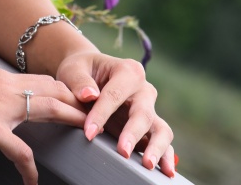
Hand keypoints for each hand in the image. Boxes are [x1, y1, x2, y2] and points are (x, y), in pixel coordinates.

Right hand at [0, 61, 86, 184]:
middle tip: (99, 116)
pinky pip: (18, 151)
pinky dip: (29, 168)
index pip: (44, 81)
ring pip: (48, 109)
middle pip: (55, 90)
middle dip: (80, 103)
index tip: (82, 102)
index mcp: (1, 79)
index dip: (66, 91)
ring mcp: (0, 106)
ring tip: (88, 136)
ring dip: (71, 121)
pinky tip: (32, 182)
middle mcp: (6, 87)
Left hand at [56, 50, 174, 176]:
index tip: (88, 133)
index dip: (101, 114)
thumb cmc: (81, 71)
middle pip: (143, 112)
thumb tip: (90, 95)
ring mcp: (149, 109)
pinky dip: (166, 156)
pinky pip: (162, 141)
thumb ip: (80, 81)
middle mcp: (143, 89)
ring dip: (155, 147)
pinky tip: (166, 172)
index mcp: (127, 70)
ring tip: (147, 164)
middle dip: (132, 133)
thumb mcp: (74, 69)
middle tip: (122, 151)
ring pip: (161, 128)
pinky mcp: (149, 127)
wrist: (89, 74)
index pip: (114, 94)